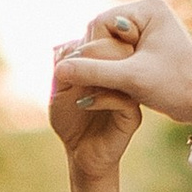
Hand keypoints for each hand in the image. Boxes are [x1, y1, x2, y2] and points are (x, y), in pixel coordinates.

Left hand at [47, 40, 142, 182]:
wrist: (79, 154)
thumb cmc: (70, 119)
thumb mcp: (59, 88)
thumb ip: (63, 64)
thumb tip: (69, 43)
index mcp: (109, 63)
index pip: (108, 37)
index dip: (88, 39)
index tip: (67, 54)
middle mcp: (124, 75)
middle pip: (120, 47)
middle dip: (94, 51)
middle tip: (73, 64)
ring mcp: (131, 94)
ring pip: (125, 70)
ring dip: (97, 70)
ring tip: (76, 80)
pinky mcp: (133, 115)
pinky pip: (125, 98)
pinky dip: (102, 97)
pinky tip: (82, 103)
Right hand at [54, 0, 191, 132]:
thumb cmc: (176, 87)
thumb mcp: (131, 80)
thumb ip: (94, 73)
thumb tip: (59, 71)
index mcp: (148, 9)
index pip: (101, 22)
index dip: (94, 49)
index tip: (100, 75)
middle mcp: (147, 13)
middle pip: (102, 33)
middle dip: (100, 59)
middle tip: (105, 84)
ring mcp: (147, 29)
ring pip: (108, 46)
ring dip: (106, 67)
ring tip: (114, 88)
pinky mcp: (146, 46)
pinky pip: (118, 55)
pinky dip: (114, 71)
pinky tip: (119, 88)